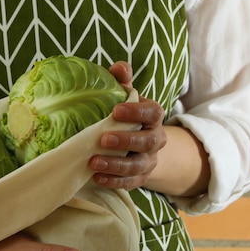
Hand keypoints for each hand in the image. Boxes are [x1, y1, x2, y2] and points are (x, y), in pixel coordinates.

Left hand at [89, 61, 166, 189]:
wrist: (137, 145)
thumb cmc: (126, 115)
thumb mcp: (125, 96)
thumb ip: (121, 81)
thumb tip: (118, 68)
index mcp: (153, 116)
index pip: (153, 113)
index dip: (137, 112)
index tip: (116, 111)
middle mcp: (155, 139)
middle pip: (148, 142)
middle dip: (126, 141)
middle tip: (103, 139)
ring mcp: (148, 160)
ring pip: (138, 166)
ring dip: (116, 165)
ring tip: (94, 162)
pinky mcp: (139, 178)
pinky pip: (130, 183)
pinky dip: (114, 181)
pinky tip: (97, 178)